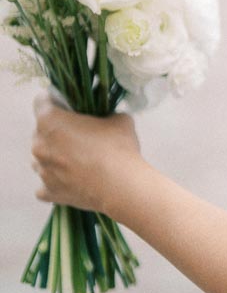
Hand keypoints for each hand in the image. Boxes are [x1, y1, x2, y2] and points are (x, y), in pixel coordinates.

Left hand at [31, 93, 142, 218]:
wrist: (121, 187)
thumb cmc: (118, 148)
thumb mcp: (119, 119)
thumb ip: (106, 114)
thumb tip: (107, 118)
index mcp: (50, 121)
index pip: (41, 101)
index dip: (55, 101)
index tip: (68, 106)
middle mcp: (39, 144)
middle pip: (41, 132)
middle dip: (57, 132)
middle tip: (80, 135)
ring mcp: (41, 170)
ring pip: (42, 158)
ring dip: (55, 156)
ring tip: (78, 160)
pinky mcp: (48, 191)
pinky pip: (45, 184)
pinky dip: (56, 181)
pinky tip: (72, 180)